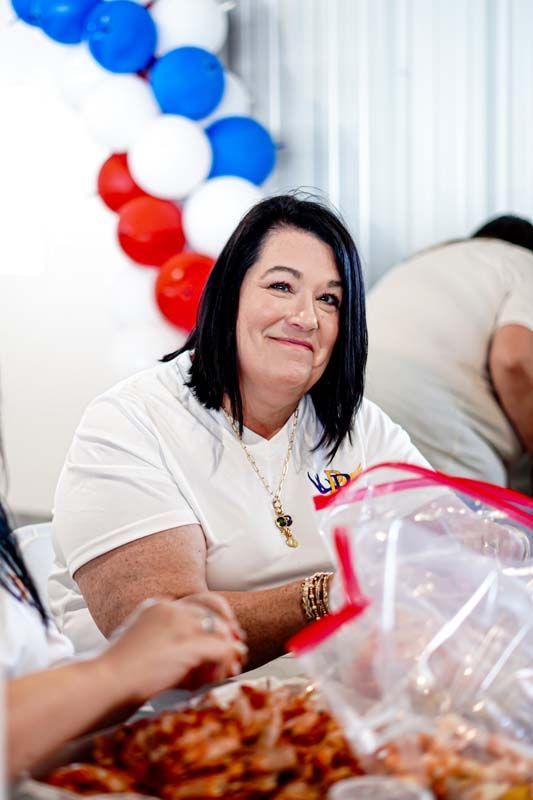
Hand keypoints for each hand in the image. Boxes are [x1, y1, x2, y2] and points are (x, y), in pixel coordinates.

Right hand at [97, 594, 246, 703]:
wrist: (100, 686)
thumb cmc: (114, 678)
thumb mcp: (144, 650)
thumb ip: (169, 646)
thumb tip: (200, 659)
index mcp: (157, 606)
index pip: (199, 602)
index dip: (215, 620)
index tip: (225, 638)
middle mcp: (170, 609)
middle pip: (214, 610)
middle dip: (228, 631)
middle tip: (238, 651)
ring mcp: (180, 624)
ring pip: (221, 631)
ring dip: (226, 654)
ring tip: (227, 671)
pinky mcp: (188, 645)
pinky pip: (222, 650)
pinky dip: (224, 665)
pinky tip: (216, 678)